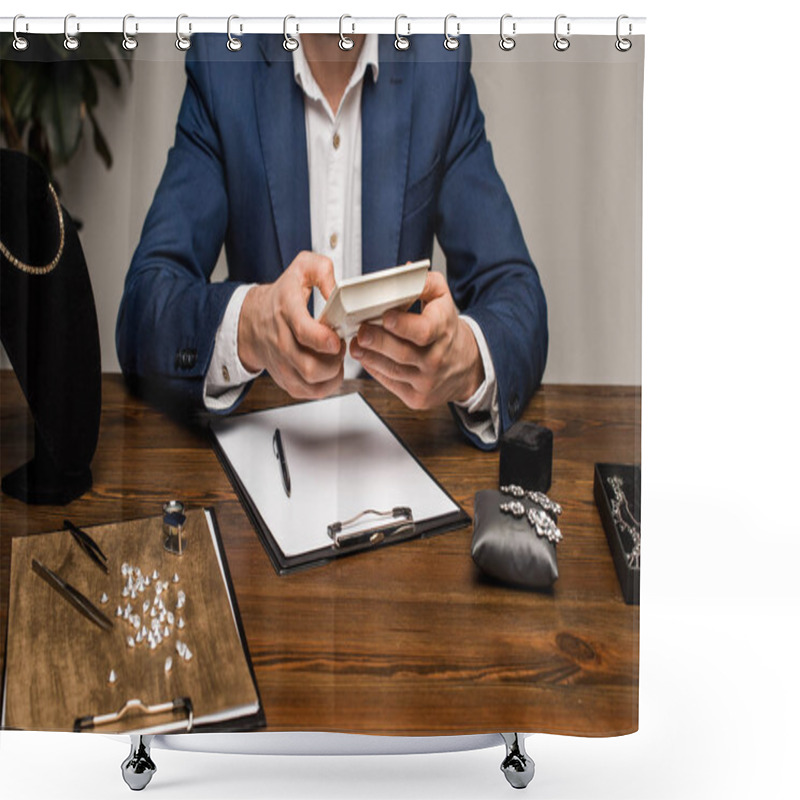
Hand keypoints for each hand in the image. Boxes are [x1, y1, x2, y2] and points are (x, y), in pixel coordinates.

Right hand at [237, 251, 344, 398]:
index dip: (324, 340)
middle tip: (339, 346)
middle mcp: (282, 342)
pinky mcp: (287, 380)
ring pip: (313, 384)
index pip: (303, 332)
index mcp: (286, 312)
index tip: (336, 340)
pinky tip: (330, 369)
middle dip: (335, 361)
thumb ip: (323, 270)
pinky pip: (312, 393)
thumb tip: (338, 290)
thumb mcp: (301, 269)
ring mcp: (283, 364)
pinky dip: (328, 385)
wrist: (253, 321)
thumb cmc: (282, 296)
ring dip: (333, 374)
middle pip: (311, 367)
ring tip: (335, 357)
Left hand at [349, 270, 483, 408]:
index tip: (385, 317)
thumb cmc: (447, 330)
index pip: (423, 331)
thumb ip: (423, 282)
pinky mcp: (417, 397)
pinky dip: (374, 370)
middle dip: (377, 341)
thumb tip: (404, 271)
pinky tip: (366, 357)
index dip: (402, 325)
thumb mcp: (443, 299)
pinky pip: (390, 383)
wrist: (465, 366)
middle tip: (360, 331)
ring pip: (392, 369)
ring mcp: (427, 381)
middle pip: (402, 353)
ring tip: (356, 343)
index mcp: (443, 331)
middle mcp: (436, 359)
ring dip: (369, 356)